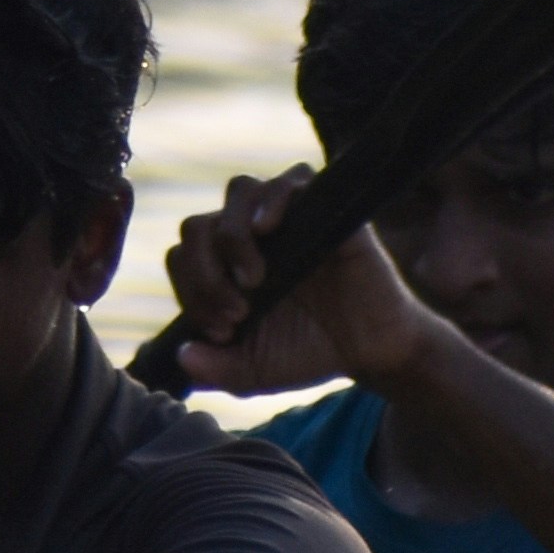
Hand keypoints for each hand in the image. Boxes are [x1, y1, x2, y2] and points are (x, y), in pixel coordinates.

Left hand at [164, 169, 442, 399]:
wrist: (370, 350)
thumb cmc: (309, 353)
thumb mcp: (254, 371)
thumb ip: (216, 369)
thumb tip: (183, 355)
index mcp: (224, 266)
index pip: (183, 256)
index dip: (191, 290)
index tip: (221, 330)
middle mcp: (249, 235)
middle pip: (200, 224)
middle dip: (204, 272)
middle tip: (237, 311)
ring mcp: (287, 217)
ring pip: (239, 191)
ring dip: (231, 236)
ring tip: (253, 279)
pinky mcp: (324, 208)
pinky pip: (291, 181)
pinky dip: (270, 199)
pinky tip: (267, 229)